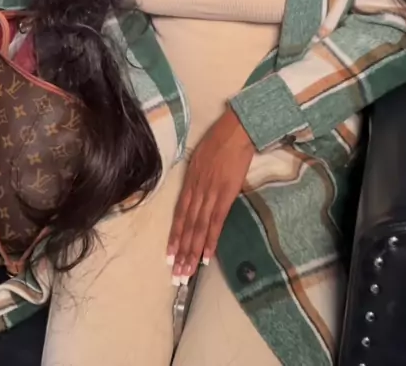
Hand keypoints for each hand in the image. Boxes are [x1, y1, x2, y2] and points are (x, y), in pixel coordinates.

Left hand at [167, 108, 253, 281]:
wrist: (236, 131)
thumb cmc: (219, 140)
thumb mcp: (200, 158)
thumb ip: (197, 177)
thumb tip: (195, 190)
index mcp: (190, 182)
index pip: (180, 214)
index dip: (174, 236)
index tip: (169, 255)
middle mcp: (197, 191)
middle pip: (187, 226)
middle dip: (181, 251)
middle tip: (176, 274)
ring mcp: (210, 194)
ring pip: (198, 228)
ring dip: (192, 252)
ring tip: (187, 271)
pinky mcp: (226, 195)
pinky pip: (216, 222)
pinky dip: (210, 240)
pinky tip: (206, 257)